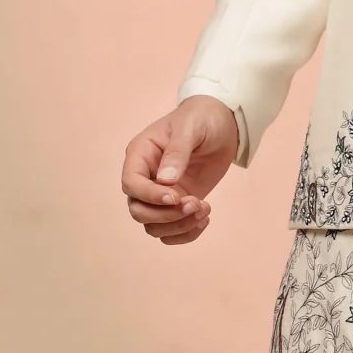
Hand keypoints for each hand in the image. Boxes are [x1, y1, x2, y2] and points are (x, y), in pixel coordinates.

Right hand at [121, 95, 239, 245]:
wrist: (221, 125)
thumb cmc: (201, 119)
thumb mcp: (190, 128)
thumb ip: (177, 152)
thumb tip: (165, 181)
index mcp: (140, 155)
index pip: (131, 184)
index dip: (150, 196)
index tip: (176, 197)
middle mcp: (145, 178)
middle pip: (138, 211)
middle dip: (166, 215)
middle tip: (195, 202)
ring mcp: (160, 194)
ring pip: (153, 226)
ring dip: (179, 226)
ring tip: (204, 210)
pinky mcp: (177, 205)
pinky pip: (170, 231)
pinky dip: (186, 233)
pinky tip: (204, 218)